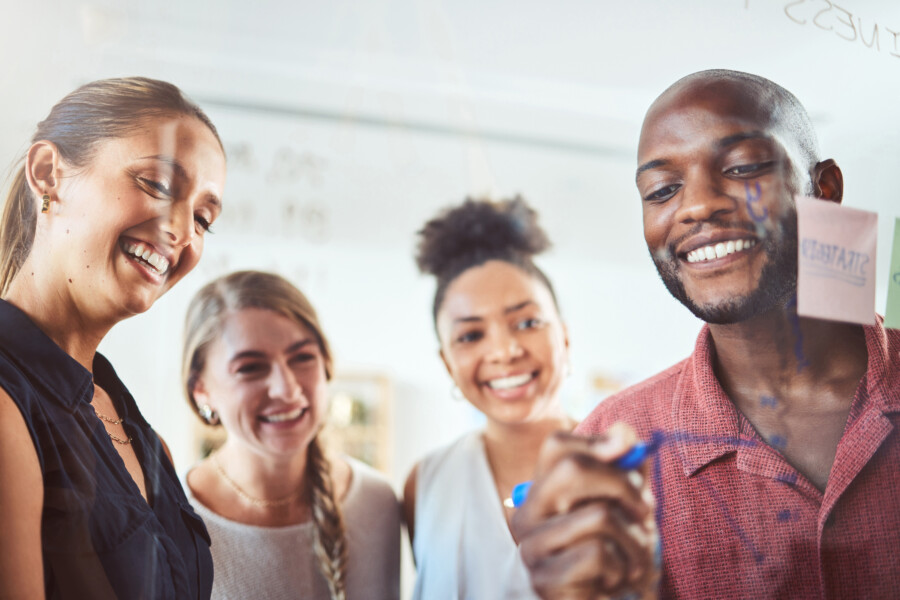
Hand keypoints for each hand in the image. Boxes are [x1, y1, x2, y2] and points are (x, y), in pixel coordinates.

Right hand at [511, 423, 657, 599]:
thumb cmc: (616, 554)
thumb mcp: (624, 505)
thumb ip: (625, 469)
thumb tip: (626, 434)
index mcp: (540, 491)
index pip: (557, 446)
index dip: (600, 444)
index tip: (632, 454)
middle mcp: (525, 515)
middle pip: (572, 468)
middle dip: (625, 486)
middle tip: (645, 512)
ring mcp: (531, 548)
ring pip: (599, 516)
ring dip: (635, 540)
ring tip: (636, 558)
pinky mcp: (545, 580)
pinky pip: (599, 554)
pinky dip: (622, 568)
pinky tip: (616, 579)